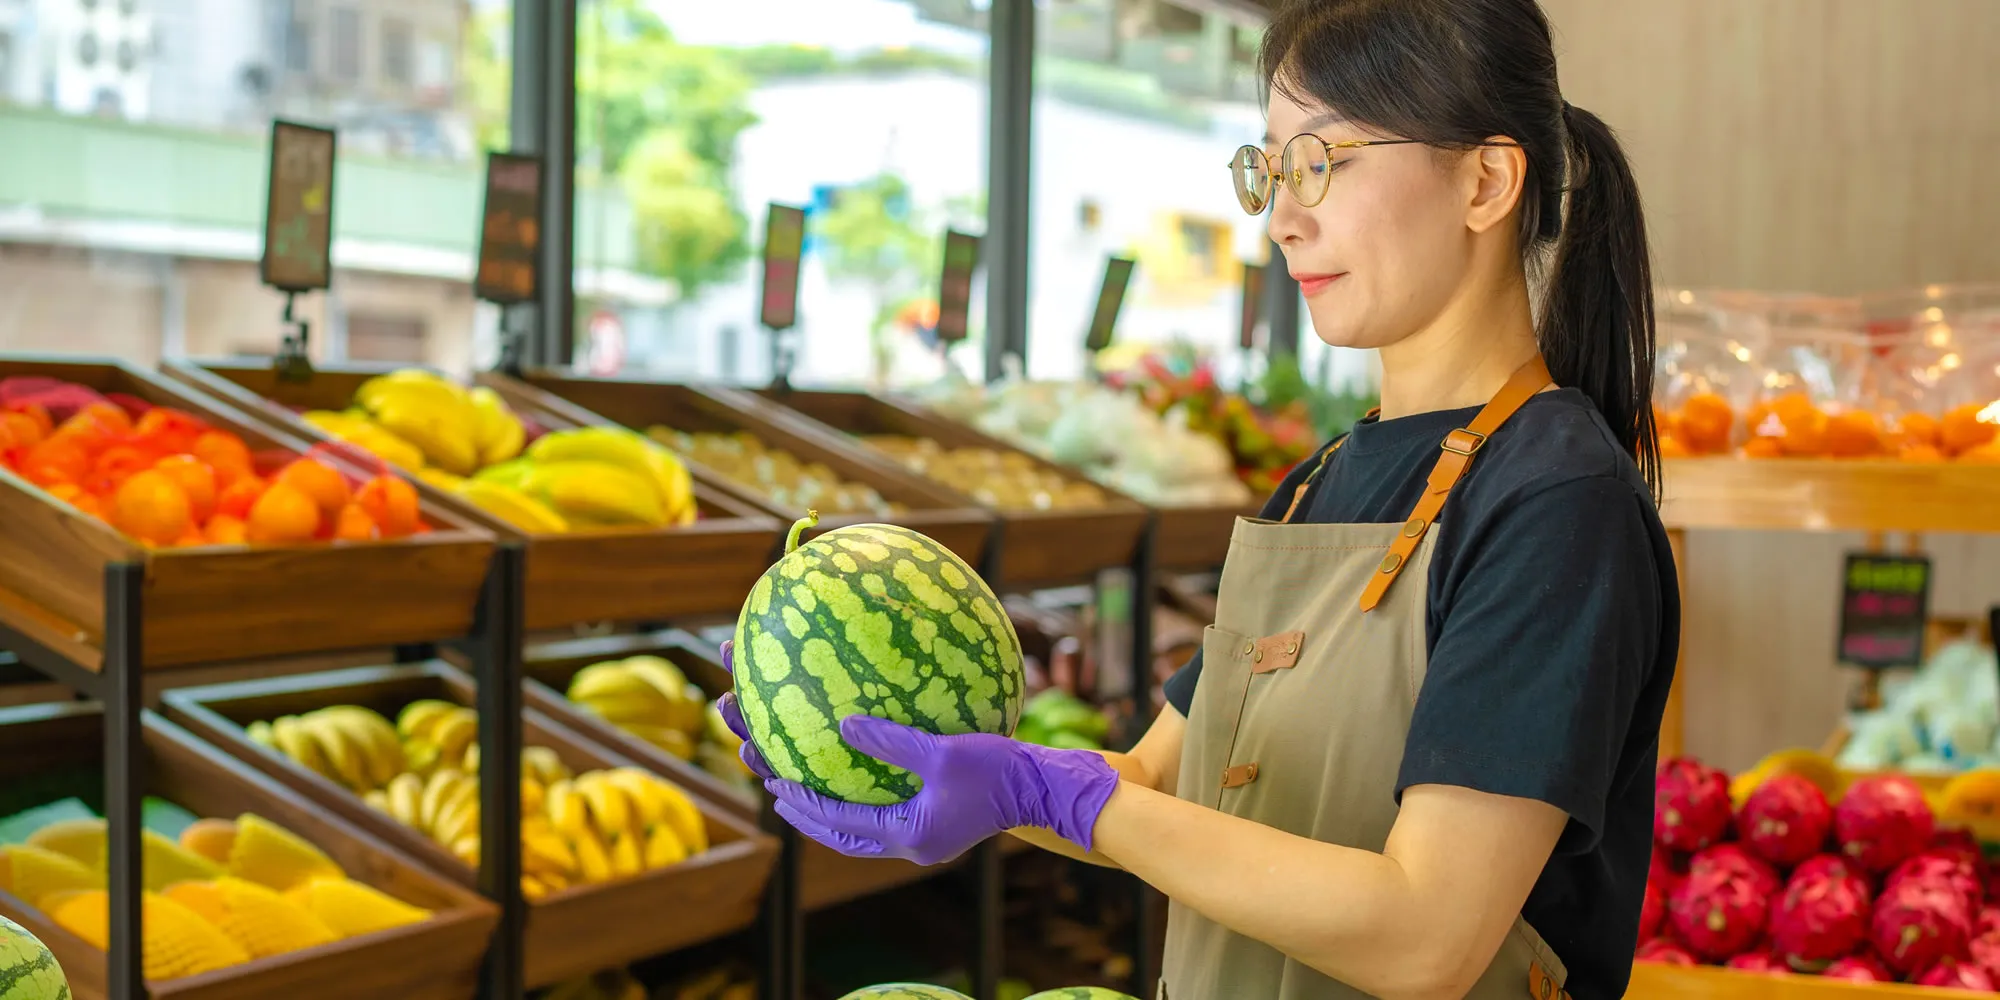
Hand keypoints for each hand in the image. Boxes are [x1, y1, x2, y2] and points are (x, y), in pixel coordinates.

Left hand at [715, 642, 1119, 865]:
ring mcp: (927, 837)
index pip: (840, 823)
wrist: (1046, 791)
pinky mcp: (939, 825)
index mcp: (909, 834)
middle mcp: (913, 843)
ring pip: (864, 831)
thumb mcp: (942, 752)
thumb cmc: (999, 770)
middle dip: (809, 815)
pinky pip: (886, 817)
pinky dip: (863, 804)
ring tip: (805, 792)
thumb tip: (843, 726)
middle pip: (845, 835)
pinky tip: (856, 778)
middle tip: (776, 792)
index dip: (803, 803)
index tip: (773, 782)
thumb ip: (891, 740)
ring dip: (833, 813)